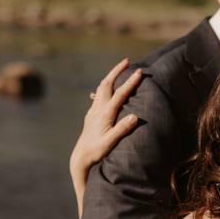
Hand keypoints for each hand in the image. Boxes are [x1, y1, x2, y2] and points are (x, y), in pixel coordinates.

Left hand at [70, 59, 142, 218]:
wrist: (81, 157)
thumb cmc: (97, 151)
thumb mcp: (110, 142)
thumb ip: (122, 129)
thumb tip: (135, 117)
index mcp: (105, 114)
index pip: (119, 94)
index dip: (130, 83)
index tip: (139, 72)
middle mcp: (98, 110)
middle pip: (107, 84)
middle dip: (117, 71)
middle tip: (127, 61)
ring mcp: (93, 111)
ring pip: (101, 88)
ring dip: (111, 77)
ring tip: (119, 70)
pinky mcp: (91, 115)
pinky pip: (98, 96)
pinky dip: (105, 87)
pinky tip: (108, 88)